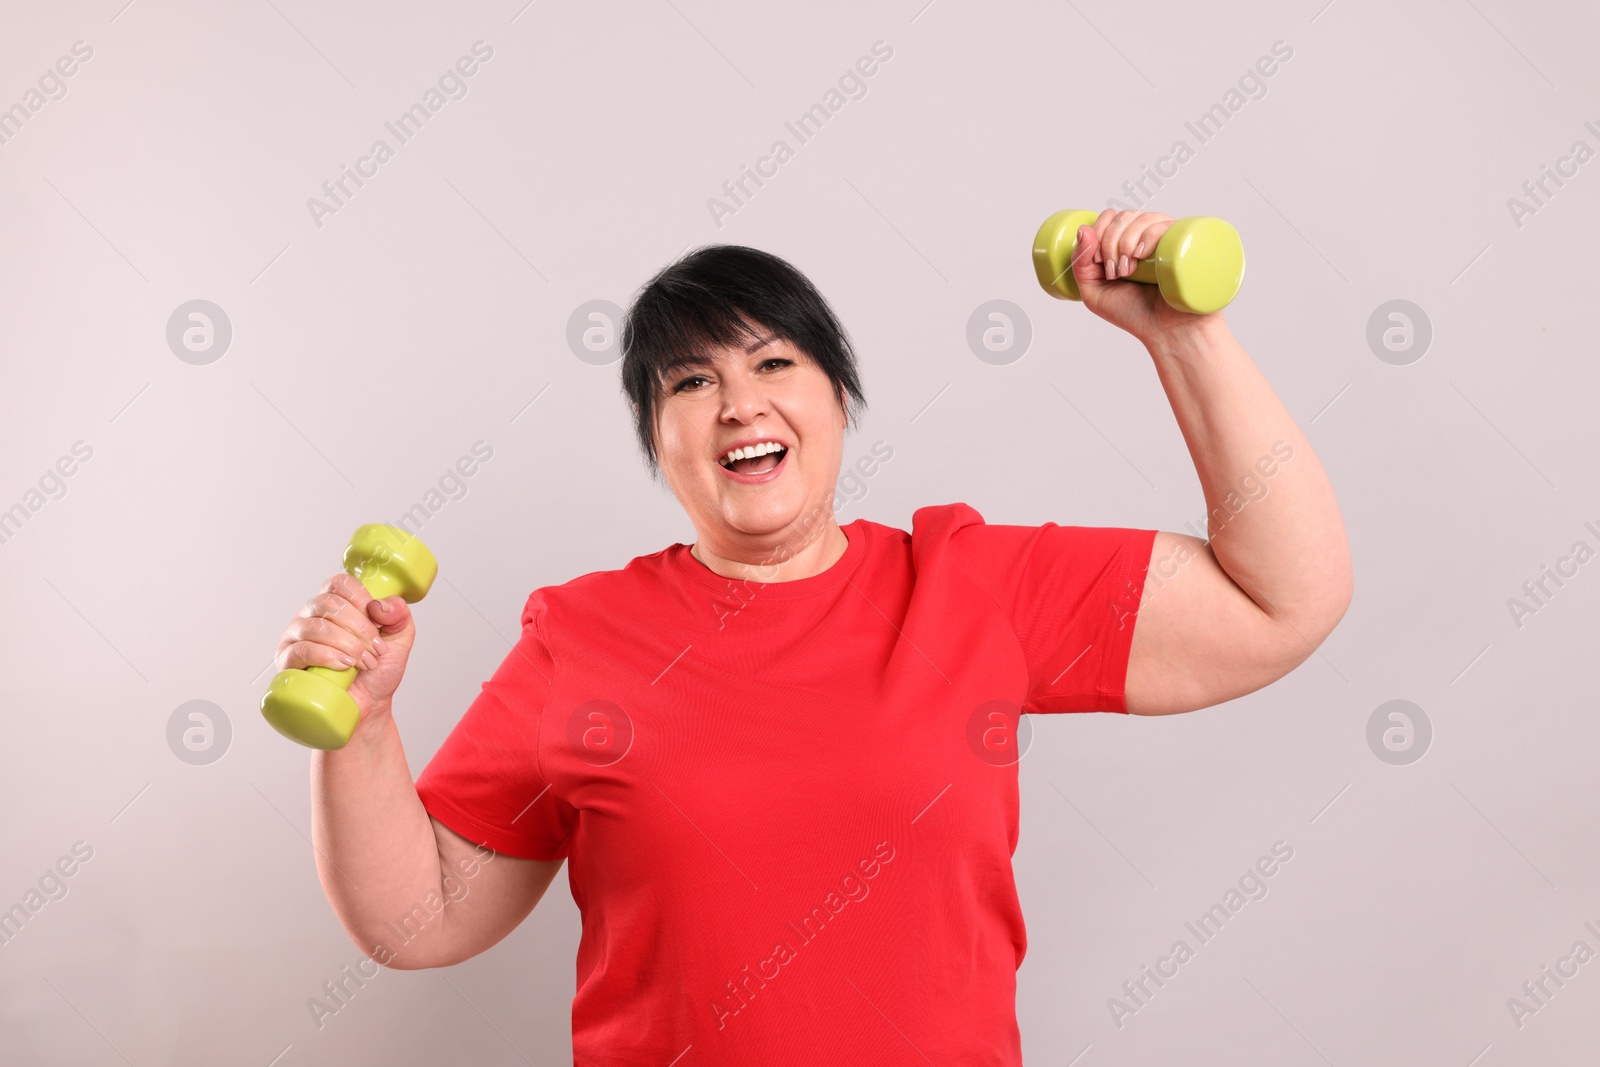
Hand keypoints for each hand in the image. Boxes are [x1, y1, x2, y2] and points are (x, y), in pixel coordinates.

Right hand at [275, 572, 415, 722]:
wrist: (368, 705)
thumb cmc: (378, 671)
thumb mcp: (400, 638)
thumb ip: (399, 614)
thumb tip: (378, 605)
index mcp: (336, 604)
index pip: (338, 583)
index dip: (360, 598)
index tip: (377, 620)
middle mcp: (312, 616)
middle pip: (328, 603)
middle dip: (359, 628)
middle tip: (376, 650)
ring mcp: (296, 637)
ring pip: (316, 627)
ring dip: (347, 644)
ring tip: (364, 662)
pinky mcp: (287, 661)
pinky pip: (301, 650)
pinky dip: (327, 656)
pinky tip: (344, 665)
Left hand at [1070, 209, 1224, 346]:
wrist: (1167, 330)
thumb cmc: (1134, 313)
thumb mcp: (1094, 292)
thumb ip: (1081, 264)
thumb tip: (1082, 229)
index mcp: (1124, 242)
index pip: (1108, 217)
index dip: (1097, 233)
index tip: (1100, 263)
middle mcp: (1145, 235)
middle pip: (1120, 216)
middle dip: (1109, 243)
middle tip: (1115, 273)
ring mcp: (1164, 237)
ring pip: (1139, 217)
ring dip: (1125, 244)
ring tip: (1129, 272)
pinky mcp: (1181, 242)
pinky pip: (1161, 224)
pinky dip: (1146, 236)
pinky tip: (1142, 255)